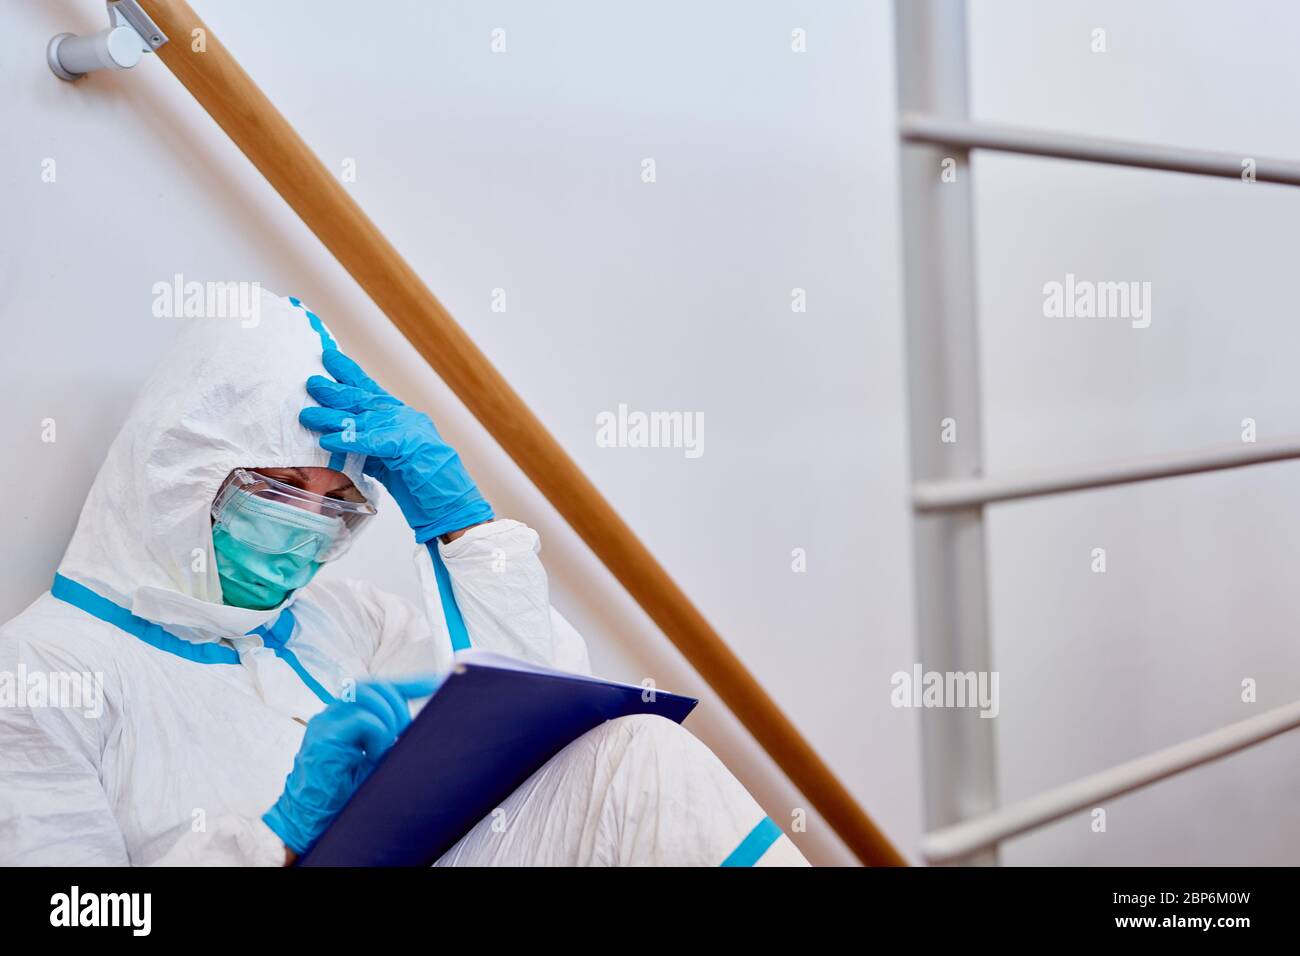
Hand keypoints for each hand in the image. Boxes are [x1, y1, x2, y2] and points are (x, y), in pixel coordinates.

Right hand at [263, 677, 438, 855]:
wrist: (310, 825)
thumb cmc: (343, 797)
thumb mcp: (375, 761)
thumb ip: (390, 738)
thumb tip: (419, 725)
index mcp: (344, 717)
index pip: (379, 688)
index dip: (409, 684)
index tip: (436, 683)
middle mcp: (333, 714)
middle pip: (376, 686)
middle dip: (399, 705)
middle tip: (403, 734)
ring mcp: (325, 722)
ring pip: (368, 694)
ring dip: (389, 718)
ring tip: (387, 746)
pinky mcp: (323, 737)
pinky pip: (363, 720)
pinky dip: (379, 735)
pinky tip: (374, 756)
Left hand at [300, 349, 494, 541]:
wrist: (452, 507)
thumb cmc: (422, 489)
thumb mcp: (387, 465)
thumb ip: (365, 450)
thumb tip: (333, 442)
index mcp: (402, 419)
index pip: (371, 392)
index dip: (349, 374)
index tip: (328, 357)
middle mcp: (406, 419)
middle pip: (365, 400)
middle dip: (336, 390)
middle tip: (311, 383)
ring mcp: (411, 431)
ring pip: (365, 419)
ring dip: (334, 416)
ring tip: (308, 415)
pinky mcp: (411, 448)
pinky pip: (374, 441)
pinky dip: (351, 441)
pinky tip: (330, 441)